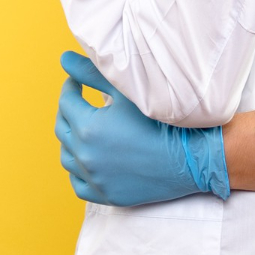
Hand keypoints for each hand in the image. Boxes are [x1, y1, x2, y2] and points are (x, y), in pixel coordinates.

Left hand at [55, 51, 230, 205]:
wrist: (192, 158)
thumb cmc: (163, 121)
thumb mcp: (127, 92)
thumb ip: (92, 73)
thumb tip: (65, 59)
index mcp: (89, 128)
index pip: (66, 102)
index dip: (70, 87)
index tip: (77, 80)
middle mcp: (87, 156)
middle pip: (62, 129)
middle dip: (68, 110)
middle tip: (78, 99)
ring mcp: (96, 179)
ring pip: (68, 158)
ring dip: (71, 140)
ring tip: (83, 128)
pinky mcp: (107, 195)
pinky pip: (79, 184)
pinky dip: (79, 171)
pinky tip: (88, 159)